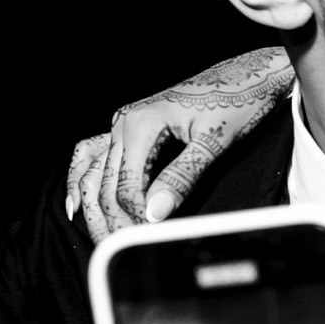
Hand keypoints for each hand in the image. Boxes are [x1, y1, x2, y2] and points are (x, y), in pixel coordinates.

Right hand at [65, 47, 291, 240]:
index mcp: (141, 124)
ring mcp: (124, 124)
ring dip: (92, 206)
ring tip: (99, 237)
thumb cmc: (236, 103)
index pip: (126, 185)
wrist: (247, 76)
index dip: (134, 216)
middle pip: (104, 182)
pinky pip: (94, 154)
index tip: (149, 236)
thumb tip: (155, 212)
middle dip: (111, 219)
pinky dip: (83, 179)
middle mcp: (124, 122)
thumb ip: (183, 177)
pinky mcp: (130, 127)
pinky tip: (77, 202)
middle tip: (122, 248)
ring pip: (92, 170)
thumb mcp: (214, 142)